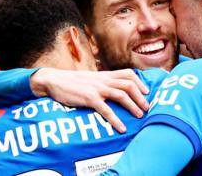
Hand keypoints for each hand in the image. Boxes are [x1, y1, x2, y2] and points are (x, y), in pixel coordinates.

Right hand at [30, 68, 149, 132]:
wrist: (54, 81)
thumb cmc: (73, 82)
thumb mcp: (91, 79)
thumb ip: (103, 82)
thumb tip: (114, 89)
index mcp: (105, 75)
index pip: (128, 73)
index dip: (140, 82)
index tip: (147, 92)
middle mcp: (104, 80)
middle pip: (129, 85)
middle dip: (141, 96)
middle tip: (148, 108)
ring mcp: (97, 88)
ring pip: (121, 95)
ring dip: (133, 106)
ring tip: (140, 116)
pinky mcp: (89, 98)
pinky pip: (106, 110)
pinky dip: (116, 120)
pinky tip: (121, 128)